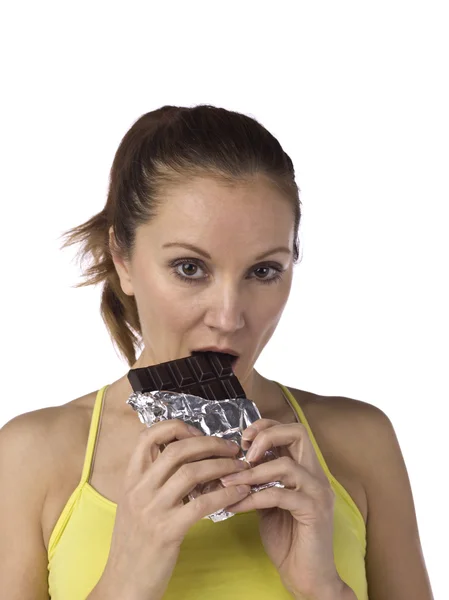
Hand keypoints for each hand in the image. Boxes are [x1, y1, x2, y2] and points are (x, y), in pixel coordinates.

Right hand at [100, 420, 251, 599]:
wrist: (123, 585)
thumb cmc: (135, 543)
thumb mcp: (135, 504)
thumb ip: (154, 480)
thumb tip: (188, 458)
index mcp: (130, 479)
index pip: (148, 435)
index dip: (176, 427)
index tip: (197, 433)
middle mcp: (138, 489)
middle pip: (178, 449)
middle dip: (210, 444)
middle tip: (232, 448)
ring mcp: (152, 509)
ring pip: (192, 472)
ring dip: (223, 466)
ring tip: (241, 469)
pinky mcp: (167, 531)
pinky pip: (202, 503)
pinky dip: (226, 494)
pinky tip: (240, 494)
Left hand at [220, 419, 343, 596]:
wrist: (306, 577)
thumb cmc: (287, 538)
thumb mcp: (268, 502)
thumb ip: (259, 480)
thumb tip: (230, 464)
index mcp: (306, 468)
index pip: (292, 430)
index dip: (266, 427)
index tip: (243, 440)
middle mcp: (316, 475)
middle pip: (298, 433)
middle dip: (266, 436)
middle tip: (244, 452)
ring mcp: (318, 492)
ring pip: (285, 465)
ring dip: (252, 472)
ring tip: (230, 482)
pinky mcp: (314, 511)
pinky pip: (279, 495)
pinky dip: (253, 497)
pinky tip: (235, 506)